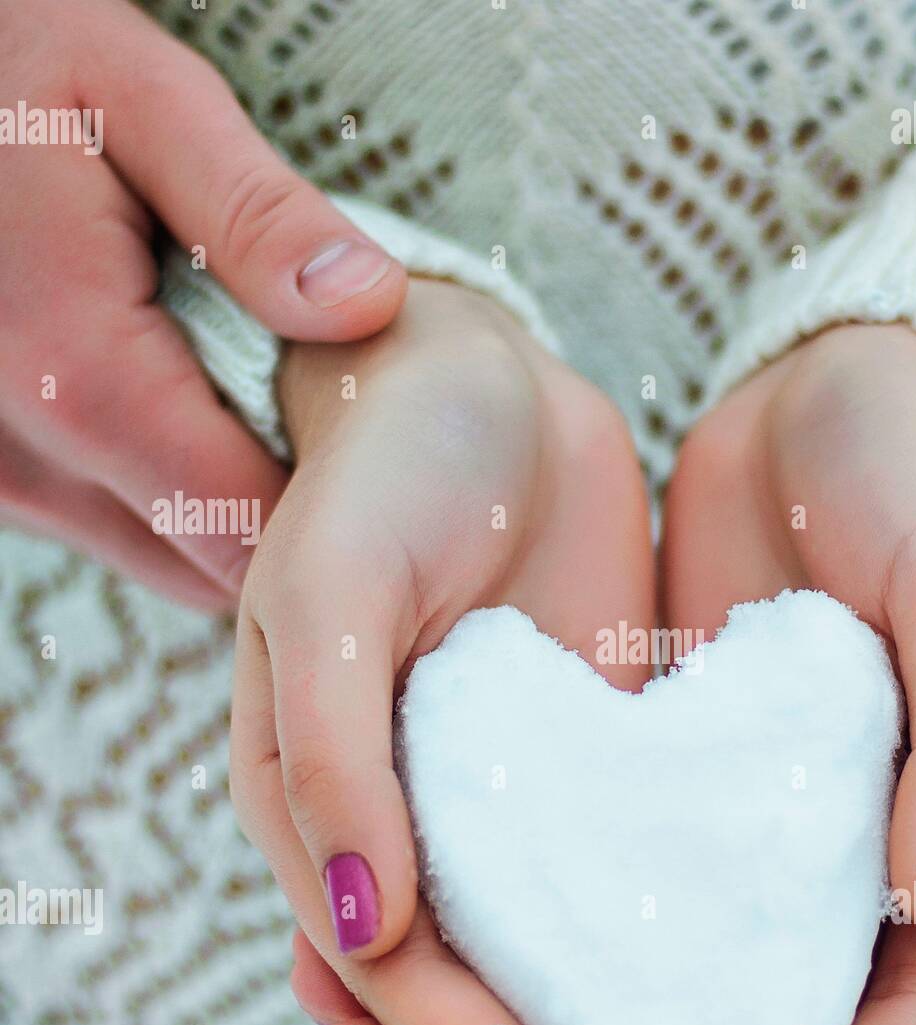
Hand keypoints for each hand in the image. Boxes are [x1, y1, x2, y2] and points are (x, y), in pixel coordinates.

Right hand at [0, 0, 404, 607]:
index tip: (382, 443)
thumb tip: (370, 304)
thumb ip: (258, 214)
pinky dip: (172, 490)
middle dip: (287, 508)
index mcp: (75, 371)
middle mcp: (21, 452)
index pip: (247, 522)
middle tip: (330, 413)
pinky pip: (119, 528)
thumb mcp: (147, 99)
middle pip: (211, 560)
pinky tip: (191, 401)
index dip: (332, 503)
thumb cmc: (20, 75)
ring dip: (228, 501)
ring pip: (166, 557)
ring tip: (255, 393)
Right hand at [232, 277, 664, 1024]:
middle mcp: (418, 838)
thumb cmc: (384, 472)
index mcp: (328, 817)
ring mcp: (511, 814)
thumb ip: (327, 756)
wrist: (473, 382)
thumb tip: (354, 929)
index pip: (397, 993)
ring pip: (548, 990)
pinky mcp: (592, 776)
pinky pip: (625, 899)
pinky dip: (659, 982)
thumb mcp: (331, 591)